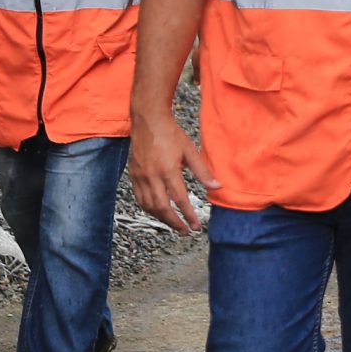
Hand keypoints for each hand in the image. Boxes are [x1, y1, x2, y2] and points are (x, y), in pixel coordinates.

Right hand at [131, 106, 215, 232]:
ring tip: (174, 224)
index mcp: (168, 170)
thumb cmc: (170, 134)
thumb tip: (217, 186)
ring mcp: (140, 177)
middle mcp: (152, 176)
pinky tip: (158, 211)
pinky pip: (139, 198)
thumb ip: (202, 171)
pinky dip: (149, 208)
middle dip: (174, 222)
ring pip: (148, 206)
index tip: (195, 226)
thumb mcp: (190, 151)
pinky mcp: (133, 175)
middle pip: (162, 207)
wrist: (147, 120)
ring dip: (161, 218)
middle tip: (185, 231)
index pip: (180, 199)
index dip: (188, 215)